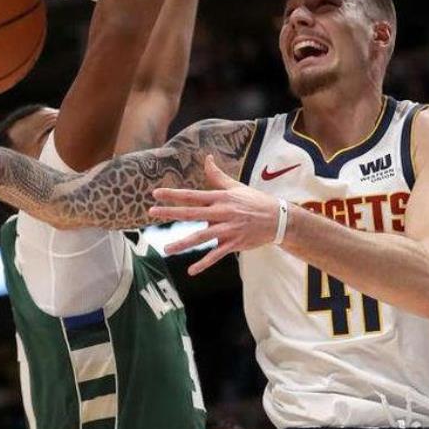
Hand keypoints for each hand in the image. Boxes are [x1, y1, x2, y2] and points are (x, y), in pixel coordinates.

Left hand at [149, 155, 280, 274]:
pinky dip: (204, 263)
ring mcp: (228, 229)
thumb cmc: (254, 201)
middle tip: (151, 212)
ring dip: (183, 243)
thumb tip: (207, 158)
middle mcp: (222, 212)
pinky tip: (191, 270)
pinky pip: (216, 255)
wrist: (277, 219)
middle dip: (171, 213)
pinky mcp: (234, 244)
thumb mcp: (235, 186)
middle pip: (192, 213)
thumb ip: (217, 176)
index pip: (193, 195)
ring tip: (166, 249)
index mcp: (221, 198)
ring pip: (202, 237)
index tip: (156, 193)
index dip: (174, 194)